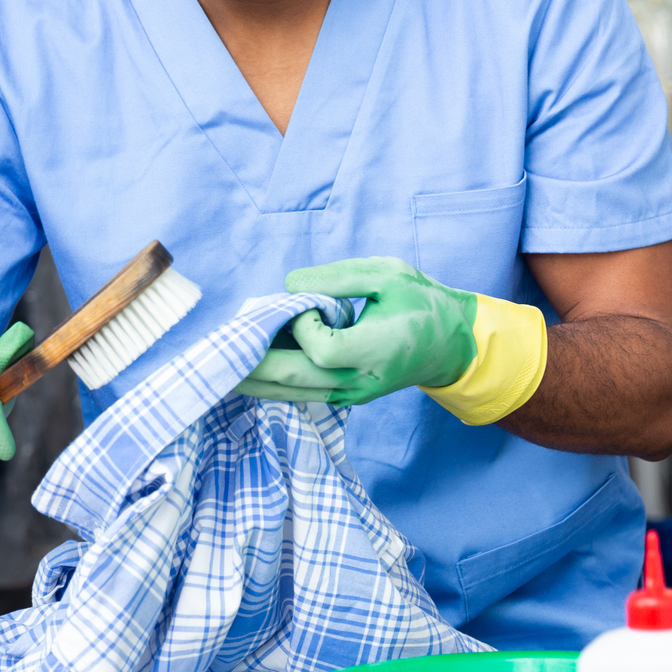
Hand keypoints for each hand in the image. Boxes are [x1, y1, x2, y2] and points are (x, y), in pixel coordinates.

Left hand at [237, 257, 477, 407]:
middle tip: (219, 350)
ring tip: (222, 365)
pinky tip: (251, 371)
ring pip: (294, 394)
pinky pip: (304, 393)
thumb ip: (339, 277)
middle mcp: (361, 380)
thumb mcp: (388, 274)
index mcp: (376, 348)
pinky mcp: (349, 397)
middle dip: (253, 365)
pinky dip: (276, 383)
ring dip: (257, 380)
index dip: (301, 327)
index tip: (306, 303)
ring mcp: (354, 393)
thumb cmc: (422, 302)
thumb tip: (289, 287)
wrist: (452, 344)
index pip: (321, 349)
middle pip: (294, 380)